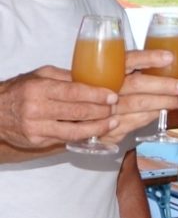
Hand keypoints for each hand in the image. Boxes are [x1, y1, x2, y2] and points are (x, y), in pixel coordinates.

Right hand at [0, 66, 117, 147]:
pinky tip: (97, 131)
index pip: (74, 92)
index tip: (112, 96)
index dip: (97, 95)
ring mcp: (36, 127)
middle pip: (78, 112)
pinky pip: (66, 139)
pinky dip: (84, 135)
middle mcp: (36, 108)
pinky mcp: (37, 141)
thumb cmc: (20, 90)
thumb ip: (66, 77)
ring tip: (113, 121)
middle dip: (102, 111)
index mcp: (38, 88)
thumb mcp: (40, 76)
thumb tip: (95, 78)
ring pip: (75, 130)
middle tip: (116, 107)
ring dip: (98, 127)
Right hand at [100, 50, 177, 144]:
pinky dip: (152, 115)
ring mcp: (105, 107)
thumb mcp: (110, 75)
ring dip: (162, 102)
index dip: (149, 58)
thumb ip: (132, 69)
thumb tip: (166, 61)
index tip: (169, 57)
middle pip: (137, 83)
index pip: (129, 60)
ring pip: (139, 104)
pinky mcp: (108, 126)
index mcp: (108, 69)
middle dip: (163, 85)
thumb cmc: (99, 90)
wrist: (73, 115)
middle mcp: (106, 87)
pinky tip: (163, 111)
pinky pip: (135, 120)